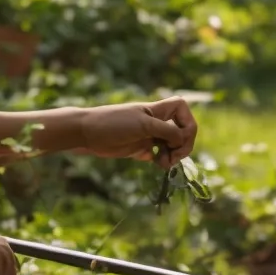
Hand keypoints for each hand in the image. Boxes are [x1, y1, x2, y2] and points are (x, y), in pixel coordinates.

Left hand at [76, 98, 197, 166]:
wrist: (88, 133)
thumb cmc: (114, 123)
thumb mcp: (143, 125)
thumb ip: (166, 130)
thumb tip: (182, 139)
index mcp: (158, 110)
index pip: (183, 110)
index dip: (187, 124)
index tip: (178, 138)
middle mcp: (156, 122)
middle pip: (182, 131)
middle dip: (182, 145)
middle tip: (173, 157)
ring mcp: (150, 136)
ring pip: (173, 145)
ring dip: (173, 156)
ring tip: (163, 163)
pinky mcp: (142, 148)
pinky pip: (161, 155)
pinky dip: (163, 161)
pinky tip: (156, 164)